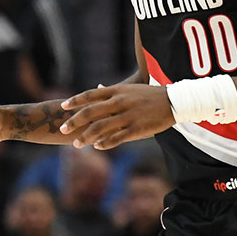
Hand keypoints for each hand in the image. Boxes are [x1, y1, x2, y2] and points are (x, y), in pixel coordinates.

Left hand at [60, 84, 174, 149]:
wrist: (174, 101)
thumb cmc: (150, 94)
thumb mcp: (130, 89)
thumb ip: (112, 90)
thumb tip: (97, 88)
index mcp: (117, 91)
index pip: (90, 95)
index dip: (75, 101)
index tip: (63, 106)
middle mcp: (120, 103)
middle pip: (91, 112)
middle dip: (74, 122)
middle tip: (62, 129)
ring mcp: (128, 116)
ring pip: (101, 128)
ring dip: (86, 137)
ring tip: (77, 145)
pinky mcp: (136, 129)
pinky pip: (117, 138)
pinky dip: (105, 143)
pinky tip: (97, 147)